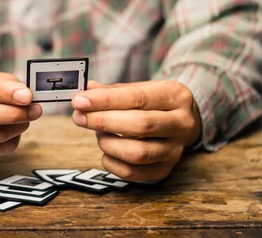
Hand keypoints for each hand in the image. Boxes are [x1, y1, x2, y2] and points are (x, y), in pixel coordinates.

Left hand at [71, 80, 201, 181]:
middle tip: (79, 117)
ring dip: (108, 143)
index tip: (80, 101)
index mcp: (175, 96)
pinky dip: (111, 162)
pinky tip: (106, 151)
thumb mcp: (139, 89)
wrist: (180, 123)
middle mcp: (182, 124)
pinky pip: (133, 173)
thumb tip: (85, 93)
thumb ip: (111, 91)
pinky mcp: (165, 170)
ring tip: (99, 133)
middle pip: (140, 125)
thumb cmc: (154, 103)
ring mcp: (175, 150)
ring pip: (138, 153)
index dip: (105, 100)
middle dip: (103, 121)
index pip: (137, 97)